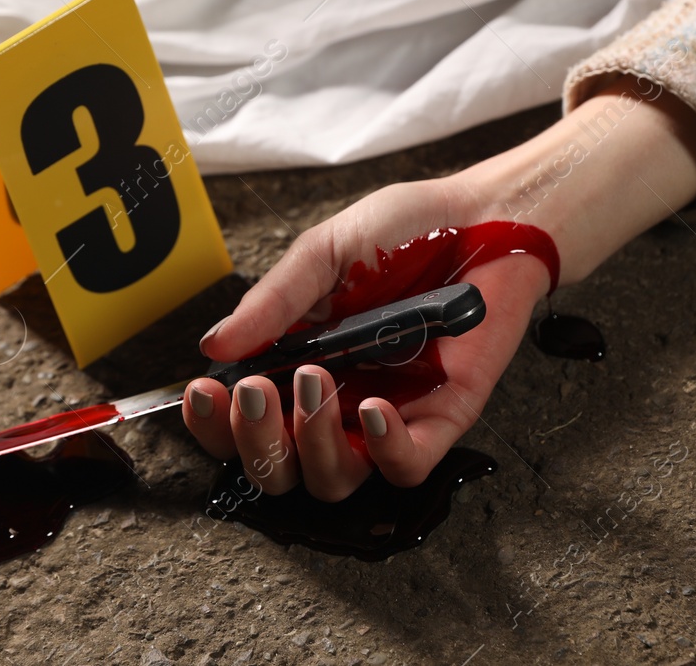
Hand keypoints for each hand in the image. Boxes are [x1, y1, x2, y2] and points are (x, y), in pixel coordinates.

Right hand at [182, 77, 695, 499]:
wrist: (491, 217)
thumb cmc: (409, 229)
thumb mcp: (326, 252)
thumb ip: (274, 302)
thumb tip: (214, 345)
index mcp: (297, 362)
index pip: (242, 418)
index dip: (215, 421)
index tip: (204, 391)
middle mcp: (336, 400)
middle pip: (279, 465)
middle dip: (255, 440)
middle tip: (254, 392)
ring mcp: (388, 415)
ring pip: (334, 478)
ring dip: (311, 443)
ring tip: (313, 383)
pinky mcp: (442, 419)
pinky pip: (405, 465)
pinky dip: (383, 447)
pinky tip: (371, 406)